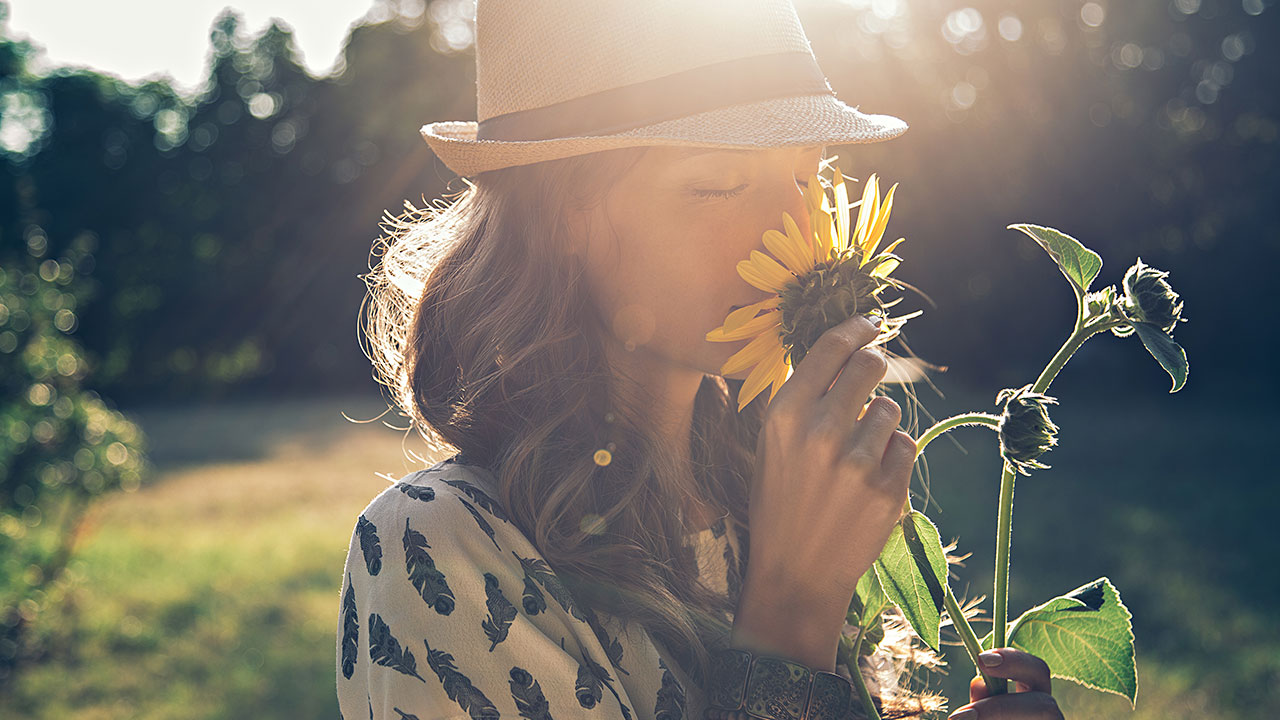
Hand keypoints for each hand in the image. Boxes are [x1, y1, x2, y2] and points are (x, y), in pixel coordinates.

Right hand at [731, 313, 914, 668]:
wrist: (795, 573)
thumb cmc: (779, 501)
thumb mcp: (771, 444)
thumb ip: (803, 399)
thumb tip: (842, 350)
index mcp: (784, 414)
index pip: (831, 347)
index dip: (856, 328)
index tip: (870, 322)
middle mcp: (820, 432)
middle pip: (871, 367)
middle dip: (874, 368)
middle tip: (869, 380)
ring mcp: (857, 462)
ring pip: (890, 410)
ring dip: (879, 423)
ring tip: (855, 454)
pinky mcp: (888, 489)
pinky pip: (905, 445)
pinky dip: (892, 456)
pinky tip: (868, 479)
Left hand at [948, 648, 1063, 718]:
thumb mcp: (981, 719)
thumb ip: (983, 706)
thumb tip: (978, 682)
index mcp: (1032, 698)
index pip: (1037, 672)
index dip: (1015, 660)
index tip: (982, 660)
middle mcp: (1049, 718)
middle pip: (1045, 705)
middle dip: (1001, 708)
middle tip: (960, 718)